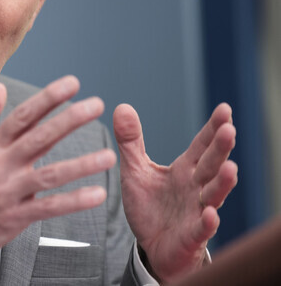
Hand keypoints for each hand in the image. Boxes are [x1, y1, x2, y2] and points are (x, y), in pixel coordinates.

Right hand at [0, 76, 115, 267]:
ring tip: (108, 156)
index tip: (70, 85)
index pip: (22, 116)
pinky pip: (49, 208)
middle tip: (94, 106)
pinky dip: (73, 202)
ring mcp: (8, 192)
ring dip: (81, 165)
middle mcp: (0, 166)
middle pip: (39, 137)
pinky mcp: (14, 217)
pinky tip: (95, 194)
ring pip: (50, 174)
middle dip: (69, 119)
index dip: (47, 99)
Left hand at [114, 103, 237, 281]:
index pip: (202, 145)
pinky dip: (207, 222)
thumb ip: (130, 141)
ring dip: (223, 183)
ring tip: (231, 168)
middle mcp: (195, 187)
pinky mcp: (191, 235)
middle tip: (229, 130)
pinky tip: (210, 214)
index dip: (213, 128)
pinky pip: (201, 228)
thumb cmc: (149, 206)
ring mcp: (196, 211)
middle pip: (211, 165)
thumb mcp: (135, 170)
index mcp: (185, 169)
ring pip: (213, 195)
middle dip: (221, 148)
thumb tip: (122, 106)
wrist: (151, 246)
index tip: (224, 109)